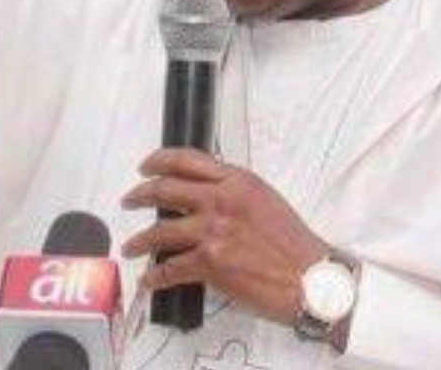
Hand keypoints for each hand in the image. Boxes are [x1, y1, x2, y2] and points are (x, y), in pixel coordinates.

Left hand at [121, 148, 328, 325]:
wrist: (310, 278)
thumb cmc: (295, 245)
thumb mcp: (267, 201)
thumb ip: (235, 193)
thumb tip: (206, 197)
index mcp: (238, 181)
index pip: (187, 160)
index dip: (159, 161)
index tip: (146, 167)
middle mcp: (222, 201)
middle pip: (166, 190)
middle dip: (140, 195)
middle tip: (130, 200)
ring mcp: (214, 232)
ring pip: (160, 231)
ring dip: (140, 241)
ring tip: (131, 247)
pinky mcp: (210, 263)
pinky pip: (170, 269)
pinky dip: (155, 276)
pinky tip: (149, 280)